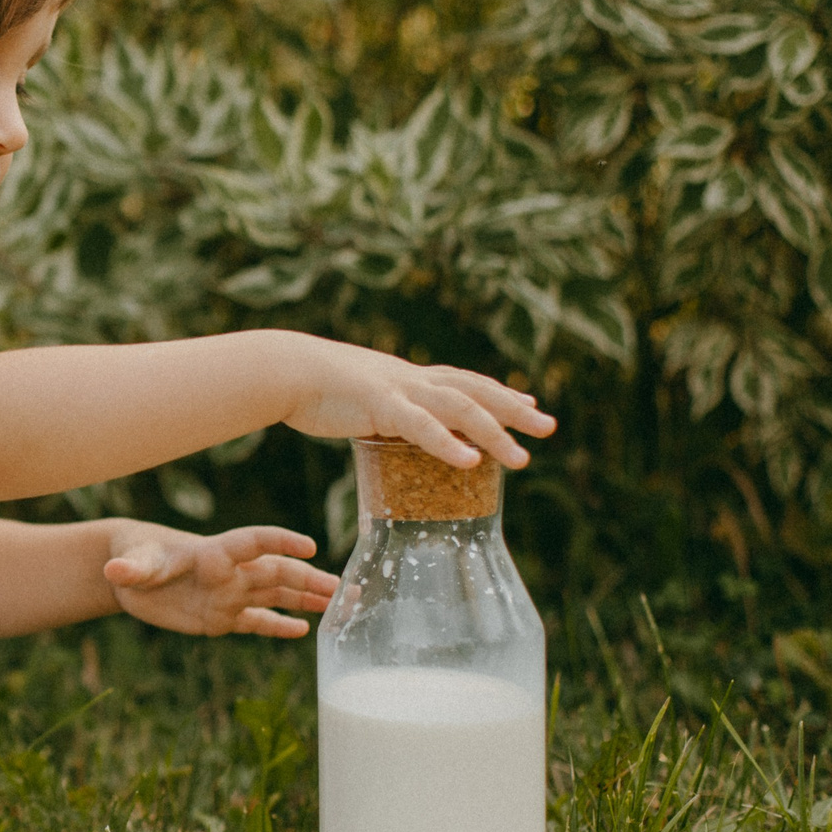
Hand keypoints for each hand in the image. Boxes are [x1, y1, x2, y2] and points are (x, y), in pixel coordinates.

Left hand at [102, 522, 338, 638]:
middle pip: (277, 574)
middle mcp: (229, 573)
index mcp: (213, 553)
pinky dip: (278, 627)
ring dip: (306, 600)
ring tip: (341, 605)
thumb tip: (117, 571)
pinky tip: (304, 631)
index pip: (253, 542)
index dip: (279, 542)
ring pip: (276, 597)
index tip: (308, 547)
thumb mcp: (133, 561)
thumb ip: (132, 567)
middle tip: (346, 589)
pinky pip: (256, 622)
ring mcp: (228, 595)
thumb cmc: (133, 554)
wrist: (130, 569)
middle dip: (310, 581)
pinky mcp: (221, 617)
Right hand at [273, 335, 554, 468]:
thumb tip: (386, 430)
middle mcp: (412, 380)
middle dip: (514, 409)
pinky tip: (471, 461)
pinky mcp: (379, 404)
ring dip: (494, 432)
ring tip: (522, 458)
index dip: (497, 393)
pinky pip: (421, 426)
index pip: (464, 382)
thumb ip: (379, 413)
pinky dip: (448, 443)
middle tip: (548, 426)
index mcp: (408, 379)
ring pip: (459, 408)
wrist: (283, 370)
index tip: (528, 403)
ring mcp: (399, 390)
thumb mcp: (358, 398)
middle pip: (475, 391)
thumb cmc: (313, 388)